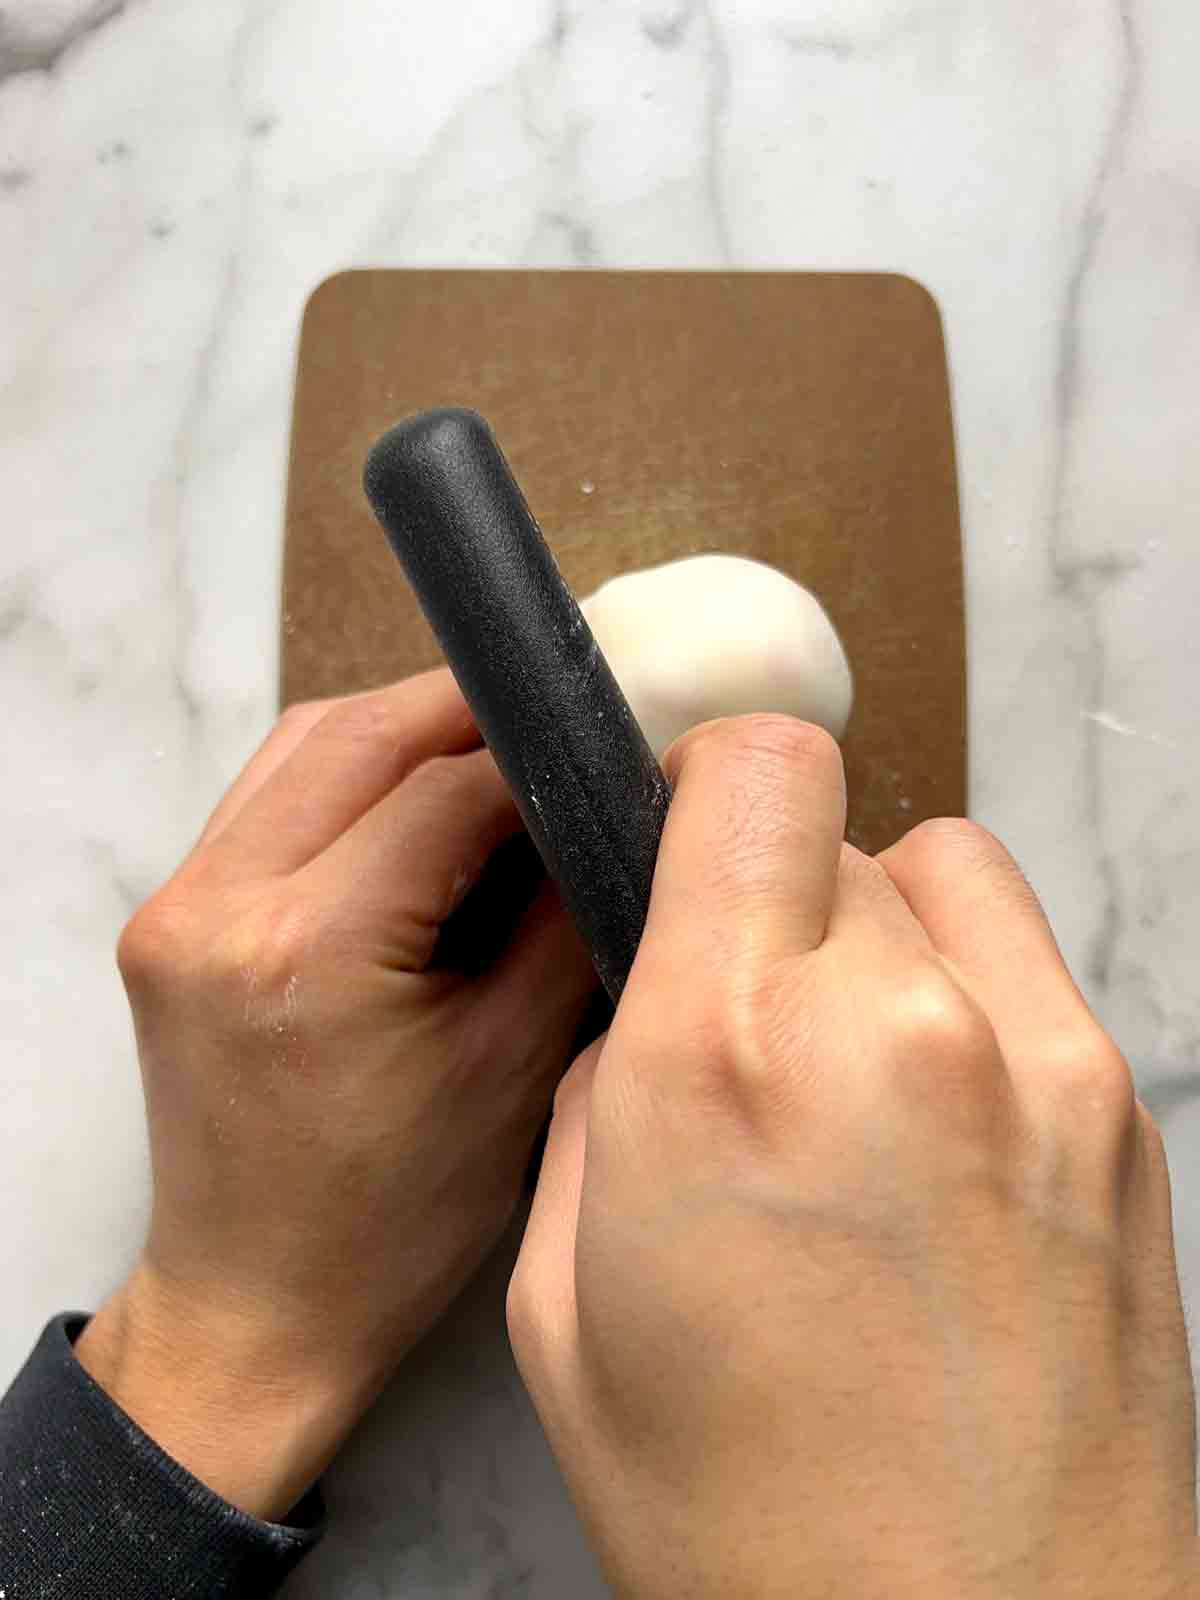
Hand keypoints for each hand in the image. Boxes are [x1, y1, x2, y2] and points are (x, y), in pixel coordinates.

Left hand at [76, 671, 593, 1519]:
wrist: (258, 1309)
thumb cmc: (395, 1221)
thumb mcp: (515, 1068)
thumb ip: (560, 917)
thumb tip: (600, 811)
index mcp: (309, 952)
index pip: (445, 792)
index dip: (537, 759)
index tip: (605, 754)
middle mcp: (216, 908)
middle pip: (358, 737)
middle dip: (465, 712)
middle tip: (555, 722)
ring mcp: (175, 908)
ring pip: (301, 747)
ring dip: (400, 731)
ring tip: (491, 756)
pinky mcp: (167, 920)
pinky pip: (266, 798)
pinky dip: (345, 775)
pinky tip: (411, 802)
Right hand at [509, 716, 1197, 1598]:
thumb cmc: (749, 1521)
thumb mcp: (565, 1305)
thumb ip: (599, 1107)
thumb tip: (648, 1016)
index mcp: (719, 1059)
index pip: (751, 769)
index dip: (701, 784)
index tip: (678, 841)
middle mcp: (891, 1024)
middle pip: (830, 825)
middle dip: (766, 893)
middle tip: (745, 1015)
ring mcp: (1032, 1059)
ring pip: (939, 868)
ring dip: (875, 925)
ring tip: (848, 1058)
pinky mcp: (1119, 1108)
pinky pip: (1023, 959)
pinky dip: (965, 988)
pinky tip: (934, 1120)